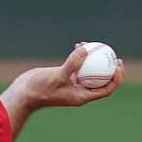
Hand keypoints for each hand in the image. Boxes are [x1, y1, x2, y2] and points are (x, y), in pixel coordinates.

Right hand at [1, 41, 124, 134]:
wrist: (24, 93)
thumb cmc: (40, 89)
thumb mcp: (58, 76)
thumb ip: (72, 64)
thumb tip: (86, 49)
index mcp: (82, 96)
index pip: (106, 89)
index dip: (116, 78)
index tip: (118, 65)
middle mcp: (79, 91)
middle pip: (101, 80)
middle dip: (109, 68)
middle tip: (113, 54)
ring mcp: (72, 84)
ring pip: (89, 71)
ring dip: (93, 59)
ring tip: (94, 45)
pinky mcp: (64, 77)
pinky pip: (77, 66)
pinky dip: (80, 57)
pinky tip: (79, 45)